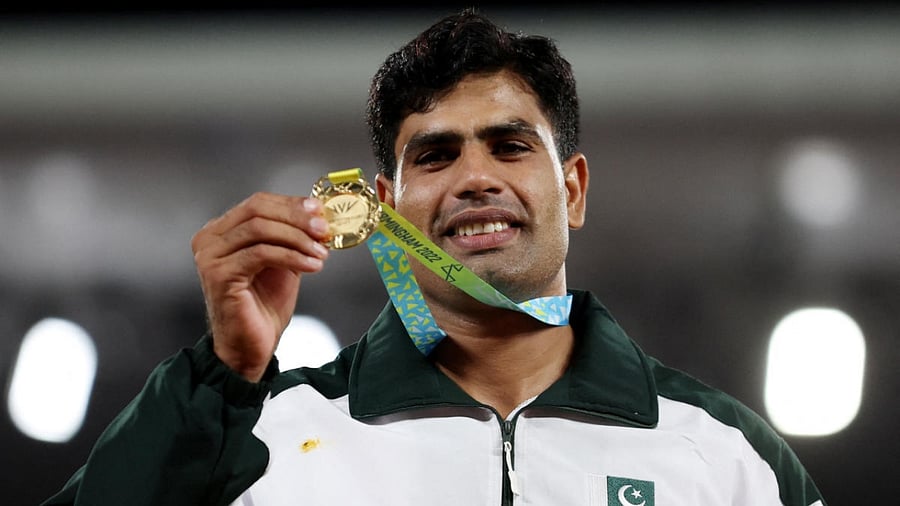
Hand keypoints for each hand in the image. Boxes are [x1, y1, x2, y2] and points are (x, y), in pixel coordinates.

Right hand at [191, 192, 330, 381]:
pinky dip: (292, 256)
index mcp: (221, 231)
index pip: (258, 203)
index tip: (320, 211)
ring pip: (260, 229)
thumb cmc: (264, 306)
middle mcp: (209, 239)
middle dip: (296, 218)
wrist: (250, 346)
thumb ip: (292, 236)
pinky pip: (261, 253)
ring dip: (298, 239)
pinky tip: (312, 266)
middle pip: (257, 210)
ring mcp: (210, 256)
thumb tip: (319, 214)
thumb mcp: (282, 261)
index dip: (291, 204)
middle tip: (324, 230)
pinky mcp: (219, 274)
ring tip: (321, 253)